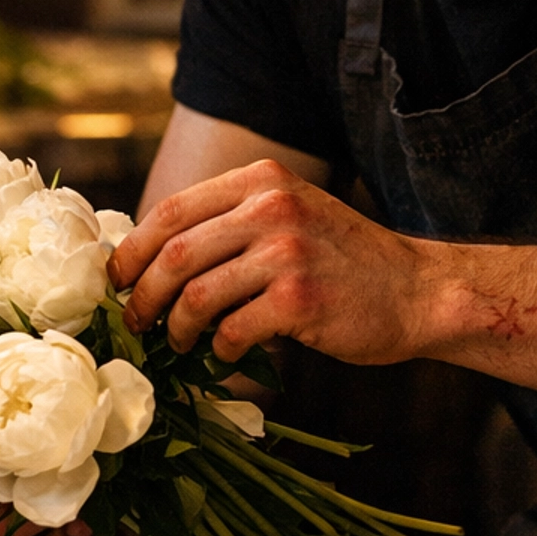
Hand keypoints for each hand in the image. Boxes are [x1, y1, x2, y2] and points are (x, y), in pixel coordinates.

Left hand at [110, 159, 437, 362]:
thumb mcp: (289, 216)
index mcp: (261, 181)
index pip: (172, 210)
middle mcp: (272, 207)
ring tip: (180, 342)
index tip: (118, 281)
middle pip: (174, 253)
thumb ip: (231, 223)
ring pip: (195, 295)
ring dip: (177, 328)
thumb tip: (150, 261)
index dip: (133, 250)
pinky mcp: (301, 299)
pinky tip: (226, 355)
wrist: (418, 291)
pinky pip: (232, 331)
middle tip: (136, 322)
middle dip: (143, 295)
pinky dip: (219, 351)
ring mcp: (287, 252)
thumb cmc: (344, 262)